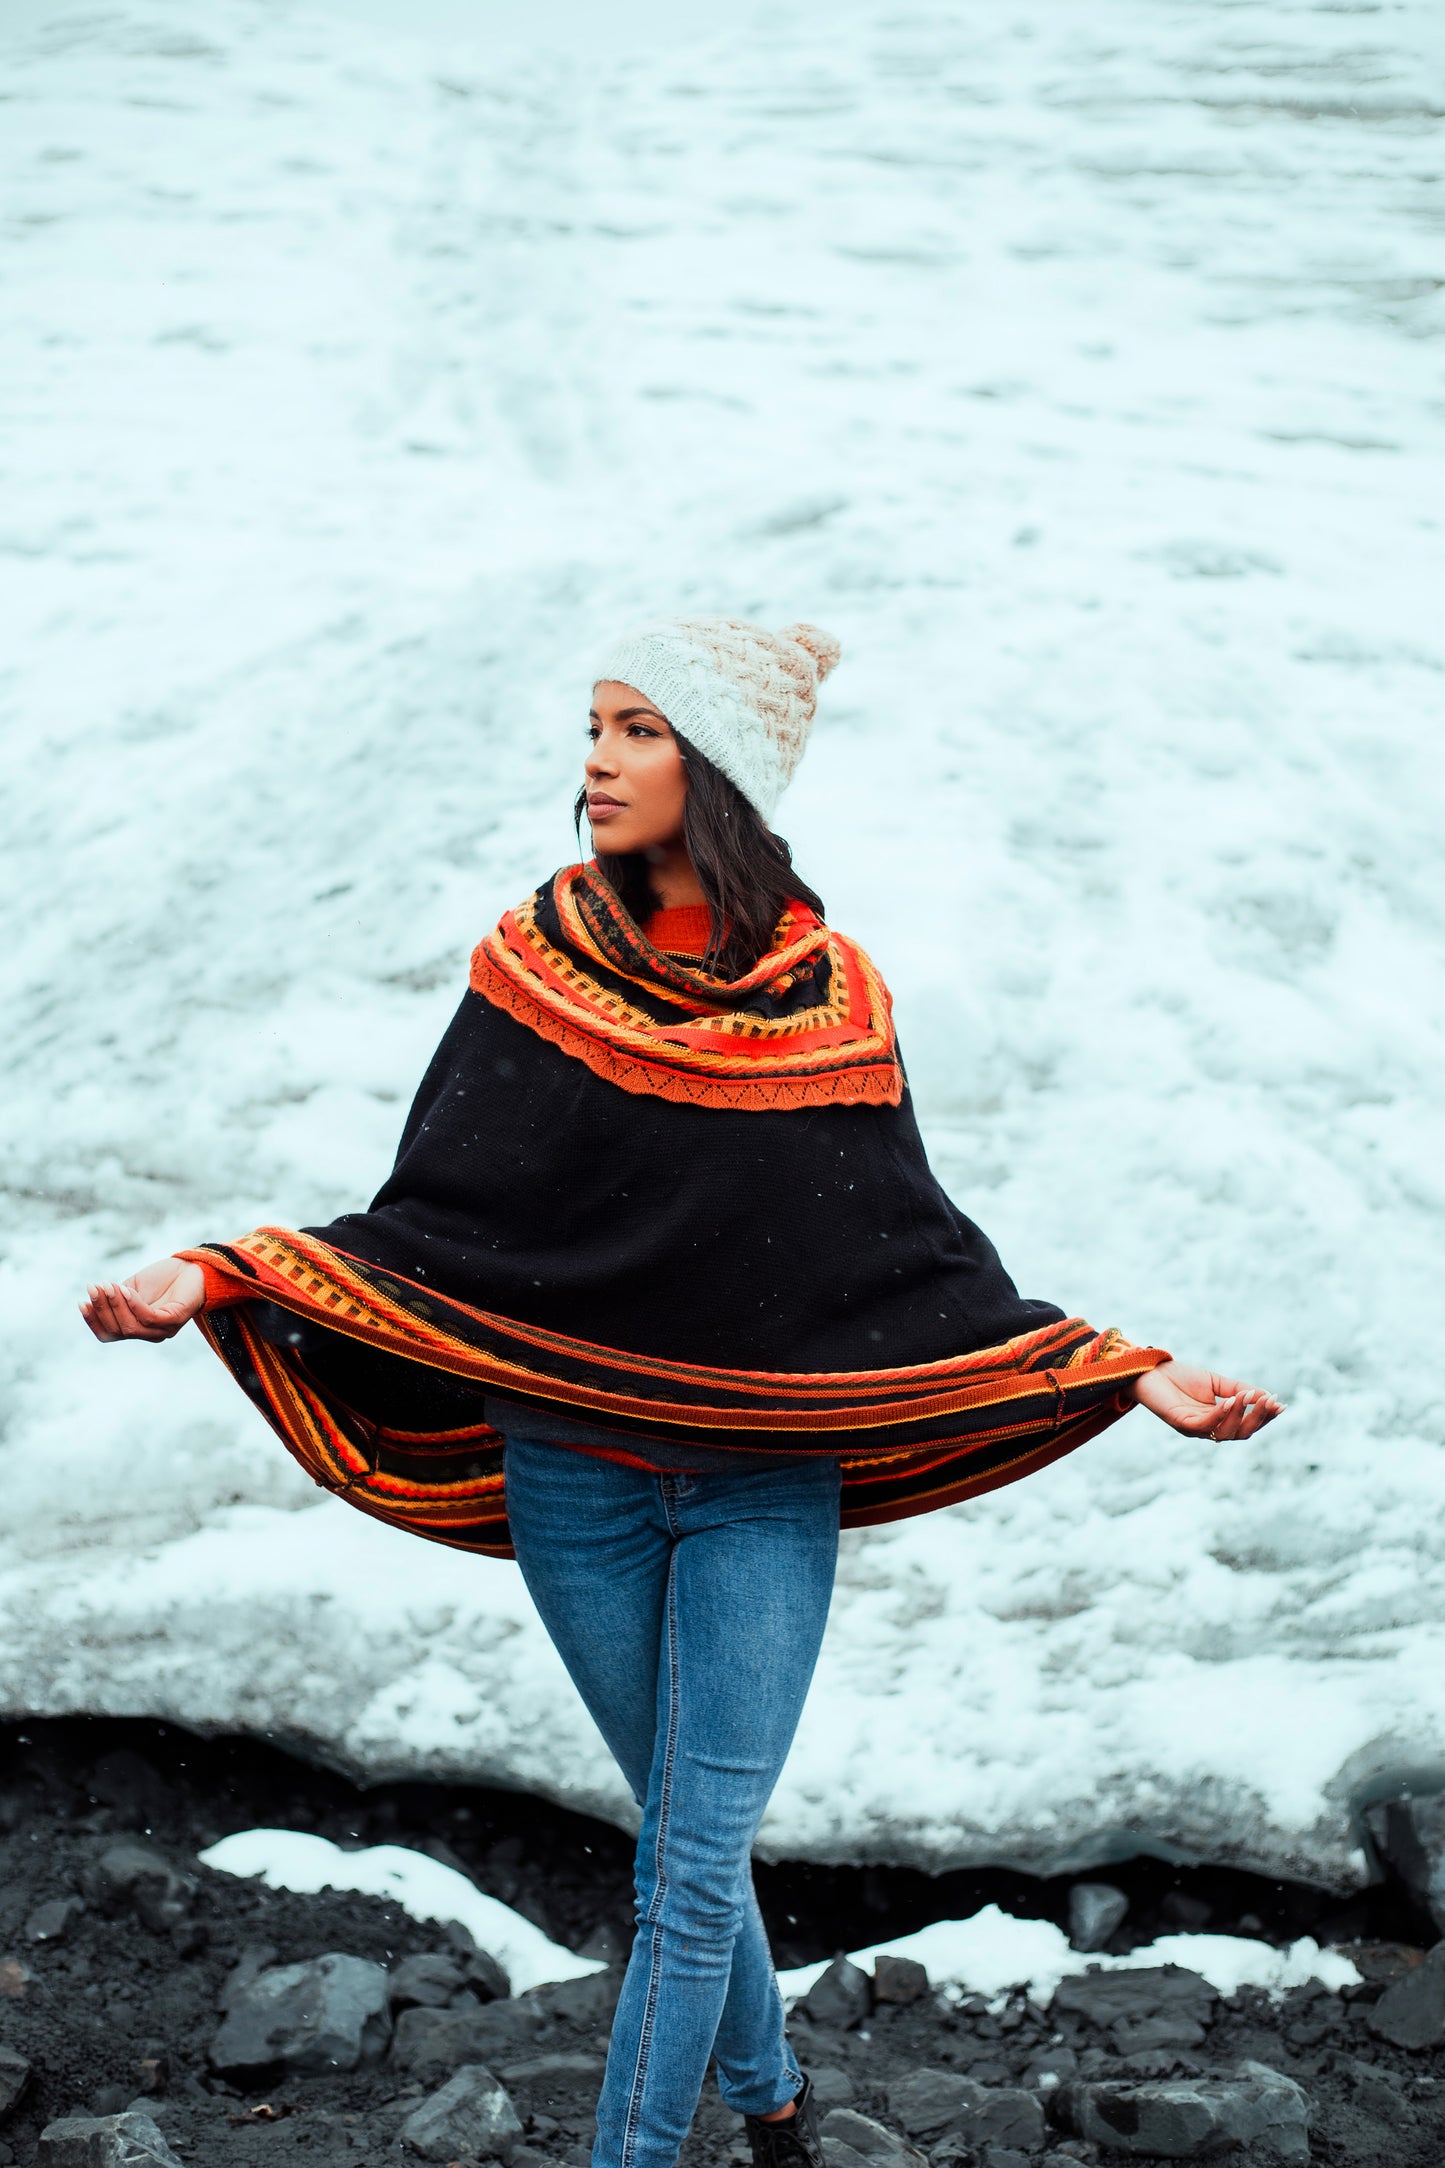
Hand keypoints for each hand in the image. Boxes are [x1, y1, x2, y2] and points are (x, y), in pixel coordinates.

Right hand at [80, 1259, 206, 1343]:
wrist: (192, 1267)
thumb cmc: (162, 1279)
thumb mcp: (131, 1288)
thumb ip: (115, 1298)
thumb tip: (92, 1301)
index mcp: (136, 1328)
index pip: (109, 1335)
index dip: (93, 1321)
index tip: (81, 1303)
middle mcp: (149, 1334)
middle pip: (117, 1331)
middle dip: (102, 1309)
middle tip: (93, 1287)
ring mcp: (163, 1330)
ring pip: (131, 1327)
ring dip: (115, 1305)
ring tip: (107, 1286)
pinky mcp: (175, 1321)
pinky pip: (149, 1318)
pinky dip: (134, 1304)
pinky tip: (126, 1289)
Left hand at [1133, 1359, 1282, 1440]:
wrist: (1150, 1371)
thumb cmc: (1180, 1377)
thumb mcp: (1215, 1382)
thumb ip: (1238, 1389)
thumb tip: (1265, 1395)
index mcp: (1218, 1420)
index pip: (1246, 1425)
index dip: (1264, 1417)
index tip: (1281, 1404)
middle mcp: (1208, 1429)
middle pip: (1241, 1433)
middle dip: (1259, 1419)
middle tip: (1271, 1402)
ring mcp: (1195, 1428)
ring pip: (1226, 1432)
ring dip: (1242, 1415)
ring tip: (1251, 1396)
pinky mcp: (1181, 1423)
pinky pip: (1206, 1424)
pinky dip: (1221, 1414)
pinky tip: (1231, 1401)